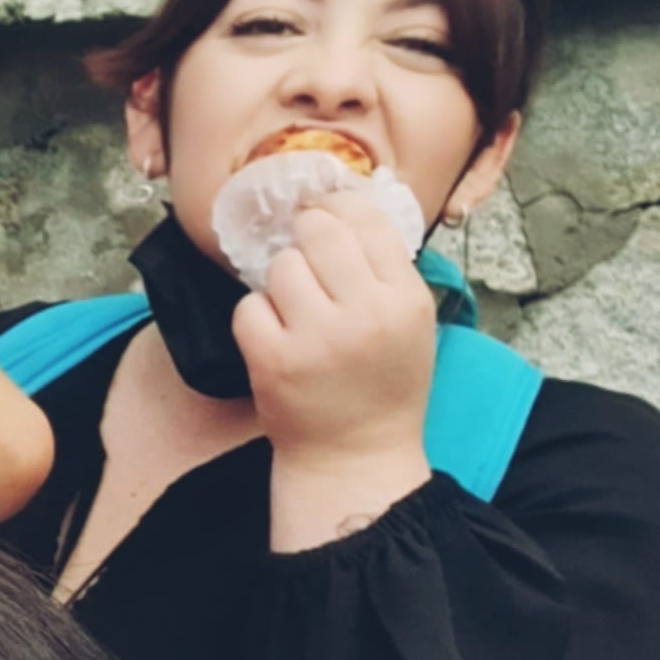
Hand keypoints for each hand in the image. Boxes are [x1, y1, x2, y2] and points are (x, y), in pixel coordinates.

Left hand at [239, 199, 436, 549]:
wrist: (354, 455)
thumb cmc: (384, 385)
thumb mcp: (411, 323)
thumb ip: (386, 270)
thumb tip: (349, 205)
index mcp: (406, 300)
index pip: (370, 223)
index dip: (341, 205)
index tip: (326, 208)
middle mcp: (365, 313)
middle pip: (320, 233)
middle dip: (305, 231)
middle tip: (303, 244)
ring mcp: (316, 337)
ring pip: (281, 266)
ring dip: (282, 280)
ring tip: (297, 307)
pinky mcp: (272, 359)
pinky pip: (249, 306)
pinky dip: (256, 315)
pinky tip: (275, 334)